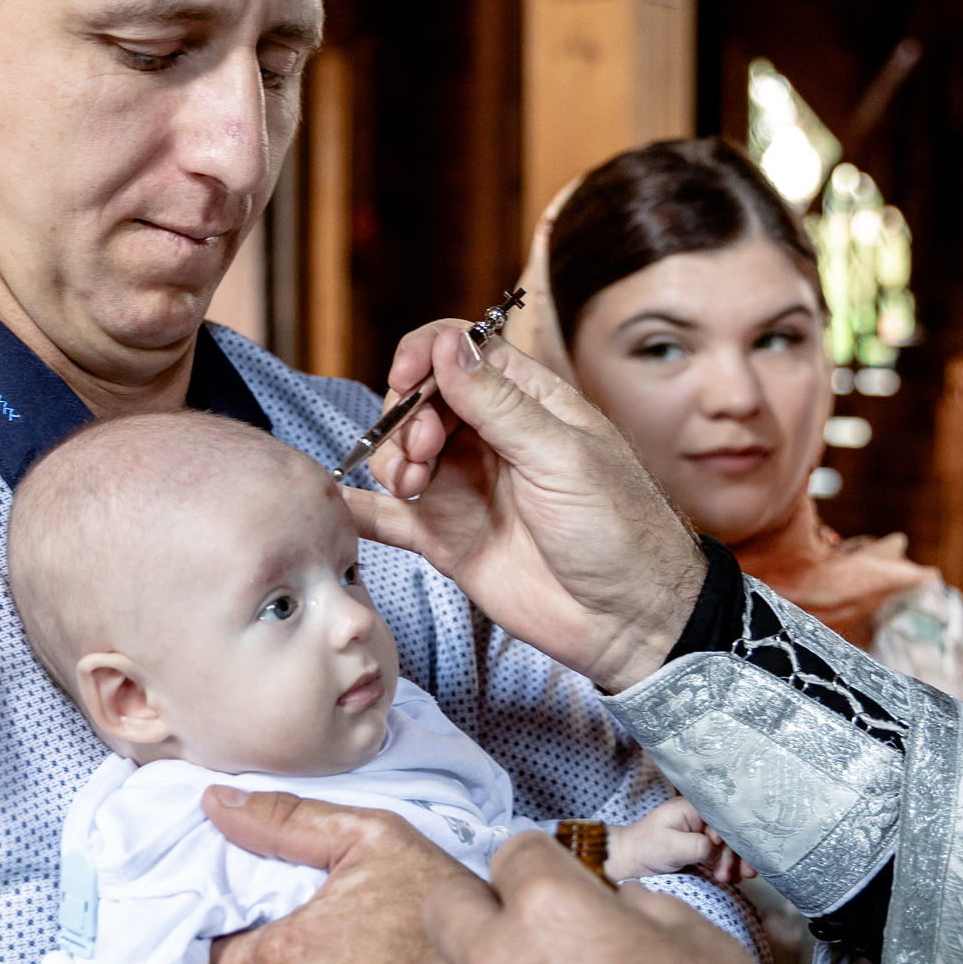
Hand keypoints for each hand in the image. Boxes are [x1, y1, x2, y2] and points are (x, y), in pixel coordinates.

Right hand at [342, 326, 703, 693]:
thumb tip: (448, 344)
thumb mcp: (562, 456)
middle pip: (420, 399)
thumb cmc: (618, 530)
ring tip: (411, 486)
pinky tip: (336, 502)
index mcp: (528, 401)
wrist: (626, 620)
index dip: (425, 354)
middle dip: (406, 416)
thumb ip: (498, 403)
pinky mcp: (444, 536)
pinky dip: (358, 507)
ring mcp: (464, 486)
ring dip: (389, 459)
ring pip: (399, 451)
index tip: (407, 378)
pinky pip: (386, 516)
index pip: (461, 350)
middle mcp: (490, 437)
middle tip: (422, 453)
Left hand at [424, 830, 785, 963]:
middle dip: (482, 898)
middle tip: (527, 917)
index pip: (514, 850)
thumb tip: (625, 906)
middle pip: (447, 901)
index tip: (563, 875)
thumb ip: (651, 909)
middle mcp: (495, 962)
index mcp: (549, 910)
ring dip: (473, 962)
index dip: (545, 859)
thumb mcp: (705, 947)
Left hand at [605, 798, 755, 884]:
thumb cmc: (645, 848)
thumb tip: (721, 849)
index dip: (731, 836)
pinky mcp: (699, 847)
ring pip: (726, 845)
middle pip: (728, 832)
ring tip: (733, 879)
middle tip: (739, 874)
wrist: (628, 860)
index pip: (722, 818)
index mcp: (692, 808)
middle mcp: (699, 817)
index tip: (727, 855)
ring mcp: (700, 832)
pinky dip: (727, 866)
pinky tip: (733, 878)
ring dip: (733, 862)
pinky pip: (720, 854)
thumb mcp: (672, 847)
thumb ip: (700, 846)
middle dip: (735, 853)